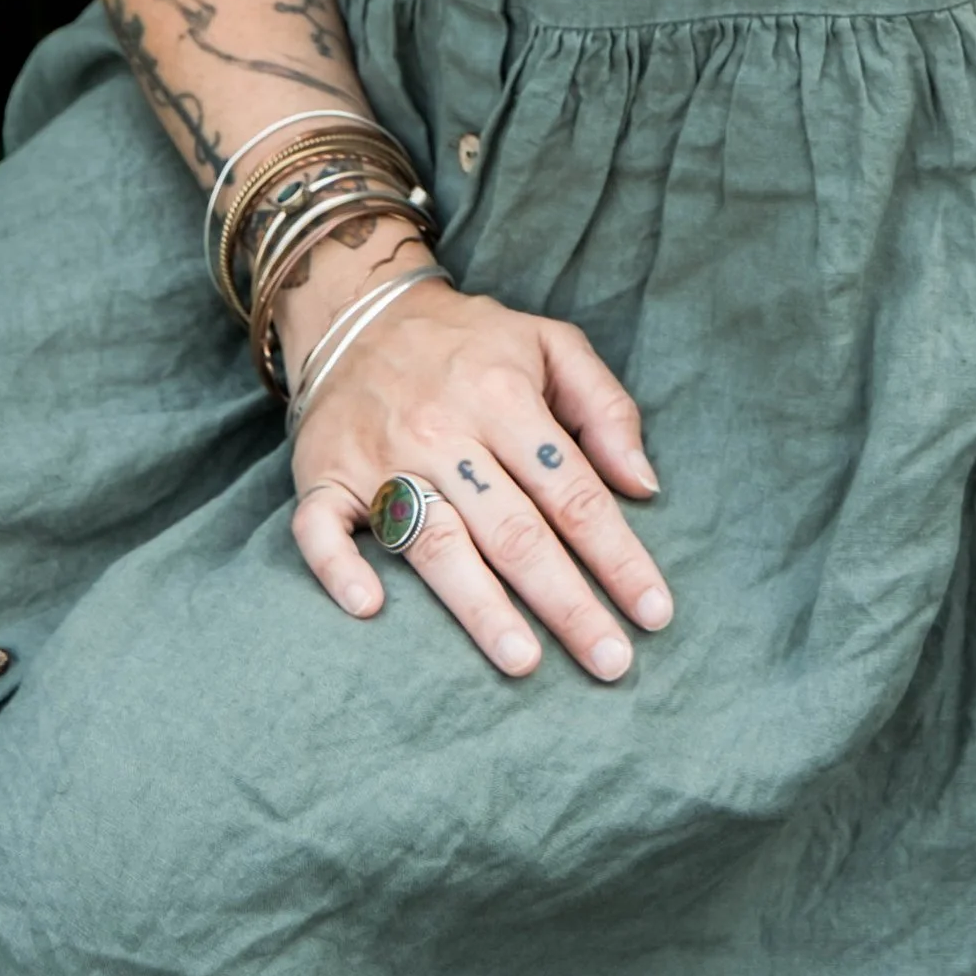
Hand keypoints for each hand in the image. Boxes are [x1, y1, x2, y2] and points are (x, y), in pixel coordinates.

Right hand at [287, 277, 672, 682]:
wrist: (359, 312)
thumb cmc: (471, 344)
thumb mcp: (550, 345)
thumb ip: (606, 408)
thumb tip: (645, 486)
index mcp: (504, 396)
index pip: (573, 492)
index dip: (618, 556)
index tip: (653, 613)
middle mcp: (443, 430)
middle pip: (514, 530)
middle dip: (567, 602)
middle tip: (610, 663)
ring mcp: (380, 456)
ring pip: (435, 540)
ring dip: (479, 605)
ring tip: (523, 661)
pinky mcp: (323, 475)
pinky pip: (321, 529)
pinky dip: (340, 569)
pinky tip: (370, 608)